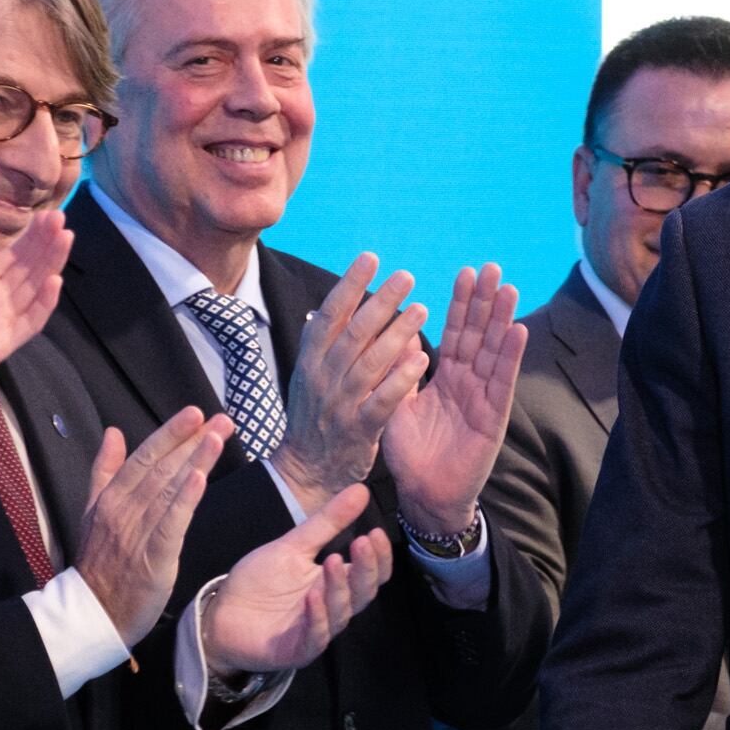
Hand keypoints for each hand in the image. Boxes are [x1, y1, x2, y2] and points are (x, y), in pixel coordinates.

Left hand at [0, 212, 72, 403]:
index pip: (13, 253)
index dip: (31, 235)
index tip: (46, 214)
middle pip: (29, 266)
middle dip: (46, 243)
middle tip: (61, 219)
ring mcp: (0, 319)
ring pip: (35, 288)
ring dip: (51, 264)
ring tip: (65, 238)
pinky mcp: (2, 342)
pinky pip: (30, 322)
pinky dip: (45, 304)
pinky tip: (54, 281)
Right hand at [73, 408, 228, 641]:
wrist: (93, 613)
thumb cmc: (99, 563)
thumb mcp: (93, 510)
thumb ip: (104, 470)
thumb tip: (113, 432)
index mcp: (111, 497)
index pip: (144, 457)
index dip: (170, 433)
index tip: (195, 413)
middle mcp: (124, 509)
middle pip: (161, 468)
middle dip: (192, 440)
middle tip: (221, 418)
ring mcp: (137, 533)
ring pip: (168, 489)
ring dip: (195, 460)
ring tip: (218, 436)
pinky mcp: (153, 558)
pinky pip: (170, 524)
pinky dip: (184, 499)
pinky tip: (200, 478)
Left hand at [200, 482, 395, 672]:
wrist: (222, 614)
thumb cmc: (260, 582)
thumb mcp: (294, 546)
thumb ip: (327, 522)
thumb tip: (361, 490)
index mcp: (335, 583)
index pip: (371, 573)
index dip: (379, 556)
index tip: (376, 532)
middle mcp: (333, 608)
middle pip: (362, 592)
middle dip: (365, 569)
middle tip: (363, 542)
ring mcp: (317, 631)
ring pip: (340, 612)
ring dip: (339, 588)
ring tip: (332, 561)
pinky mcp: (297, 651)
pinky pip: (315, 636)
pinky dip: (316, 617)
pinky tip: (313, 596)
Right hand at [274, 254, 426, 511]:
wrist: (306, 471)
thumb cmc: (314, 417)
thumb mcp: (309, 377)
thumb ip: (320, 344)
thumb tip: (324, 305)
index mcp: (310, 360)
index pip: (330, 315)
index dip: (350, 285)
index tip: (371, 258)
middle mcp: (322, 378)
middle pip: (353, 333)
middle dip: (380, 301)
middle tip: (407, 276)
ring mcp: (340, 405)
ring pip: (369, 363)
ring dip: (397, 333)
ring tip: (423, 309)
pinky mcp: (359, 430)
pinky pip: (383, 400)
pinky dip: (401, 378)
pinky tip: (422, 358)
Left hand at [380, 263, 525, 531]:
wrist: (423, 494)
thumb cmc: (409, 454)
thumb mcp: (396, 405)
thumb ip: (401, 372)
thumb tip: (400, 335)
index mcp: (446, 378)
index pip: (454, 333)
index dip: (460, 304)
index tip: (465, 272)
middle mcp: (468, 383)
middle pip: (478, 335)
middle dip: (484, 302)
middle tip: (491, 267)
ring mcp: (483, 398)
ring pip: (493, 351)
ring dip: (501, 319)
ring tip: (507, 288)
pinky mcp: (493, 417)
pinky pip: (501, 382)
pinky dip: (509, 356)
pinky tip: (517, 330)